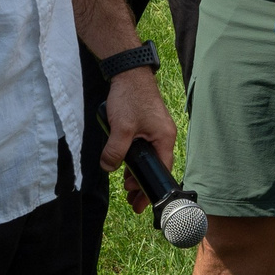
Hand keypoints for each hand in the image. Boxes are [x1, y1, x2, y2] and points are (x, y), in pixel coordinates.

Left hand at [100, 67, 177, 209]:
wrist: (128, 71)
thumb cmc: (131, 97)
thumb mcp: (122, 128)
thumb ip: (115, 151)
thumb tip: (109, 167)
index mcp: (165, 138)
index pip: (162, 171)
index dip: (150, 188)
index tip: (140, 203)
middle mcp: (163, 136)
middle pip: (155, 167)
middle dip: (142, 184)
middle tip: (130, 199)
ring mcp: (155, 130)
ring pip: (147, 158)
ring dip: (136, 171)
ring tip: (125, 184)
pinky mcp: (146, 125)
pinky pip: (142, 147)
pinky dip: (133, 158)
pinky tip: (122, 163)